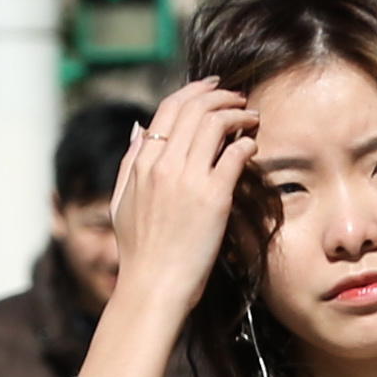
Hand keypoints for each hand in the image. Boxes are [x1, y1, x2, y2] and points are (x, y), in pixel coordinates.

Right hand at [78, 77, 256, 376]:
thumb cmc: (139, 253)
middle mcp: (163, 165)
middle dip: (222, 96)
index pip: (169, 108)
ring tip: (252, 118)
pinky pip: (235, 155)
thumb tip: (139, 128)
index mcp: (142, 163)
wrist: (152, 288)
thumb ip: (129, 162)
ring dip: (239, 114)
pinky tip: (253, 148)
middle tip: (240, 99)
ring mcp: (188, 180)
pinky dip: (247, 144)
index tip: (213, 88)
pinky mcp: (213, 198)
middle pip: (196, 109)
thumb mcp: (122, 202)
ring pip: (217, 123)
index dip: (195, 91)